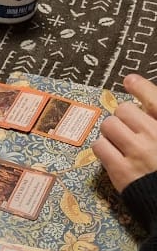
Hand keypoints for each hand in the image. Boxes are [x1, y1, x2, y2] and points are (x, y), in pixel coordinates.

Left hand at [93, 75, 156, 191]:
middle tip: (127, 129)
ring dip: (111, 132)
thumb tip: (142, 107)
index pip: (154, 98)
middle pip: (125, 110)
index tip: (130, 80)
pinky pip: (99, 146)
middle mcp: (155, 135)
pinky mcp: (121, 169)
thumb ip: (156, 121)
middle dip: (123, 117)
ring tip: (120, 143)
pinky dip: (103, 147)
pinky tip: (112, 154)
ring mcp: (137, 152)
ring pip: (109, 125)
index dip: (140, 87)